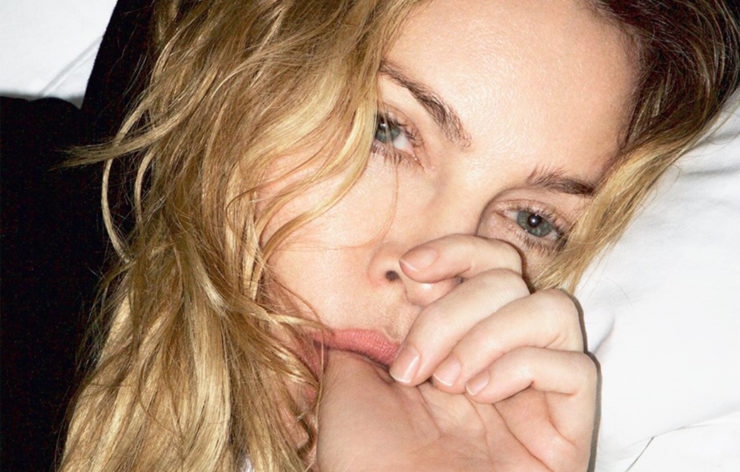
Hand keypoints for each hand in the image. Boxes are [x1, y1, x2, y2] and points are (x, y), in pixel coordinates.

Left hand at [317, 235, 596, 470]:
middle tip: (416, 366)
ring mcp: (537, 392)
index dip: (456, 250)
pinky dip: (527, 365)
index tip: (411, 271)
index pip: (487, 262)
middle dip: (454, 310)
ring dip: (491, 333)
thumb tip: (381, 289)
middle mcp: (502, 357)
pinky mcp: (568, 429)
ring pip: (553, 309)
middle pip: (511, 279)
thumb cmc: (368, 461)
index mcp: (459, 340)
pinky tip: (483, 394)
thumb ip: (368, 330)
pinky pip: (576, 368)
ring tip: (451, 381)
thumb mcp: (352, 381)